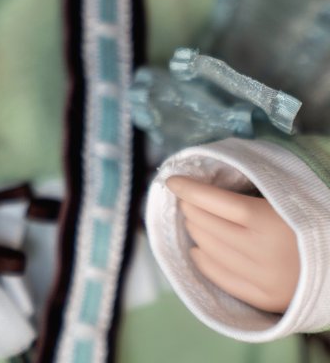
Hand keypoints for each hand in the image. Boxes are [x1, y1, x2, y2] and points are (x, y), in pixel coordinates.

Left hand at [166, 175, 298, 313]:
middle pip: (207, 224)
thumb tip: (203, 188)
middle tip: (186, 199)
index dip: (188, 189)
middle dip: (190, 208)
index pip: (213, 200)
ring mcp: (259, 276)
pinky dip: (203, 260)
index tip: (171, 181)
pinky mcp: (262, 297)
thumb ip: (245, 196)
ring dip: (196, 230)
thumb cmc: (305, 222)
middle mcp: (259, 249)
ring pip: (210, 249)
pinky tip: (197, 250)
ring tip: (192, 219)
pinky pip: (220, 277)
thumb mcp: (280, 201)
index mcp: (265, 219)